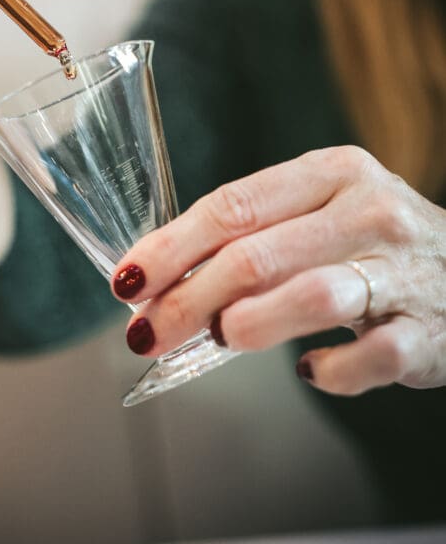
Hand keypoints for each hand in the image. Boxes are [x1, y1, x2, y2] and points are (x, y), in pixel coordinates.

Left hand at [110, 146, 445, 394]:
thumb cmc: (372, 243)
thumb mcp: (319, 214)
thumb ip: (251, 236)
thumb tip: (158, 282)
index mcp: (332, 172)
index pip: (234, 205)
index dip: (172, 247)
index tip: (128, 279)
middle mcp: (370, 212)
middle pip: (259, 254)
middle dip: (189, 298)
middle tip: (147, 333)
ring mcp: (402, 271)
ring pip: (315, 295)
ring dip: (251, 323)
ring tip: (219, 338)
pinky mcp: (428, 331)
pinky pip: (372, 357)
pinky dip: (331, 370)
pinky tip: (309, 370)